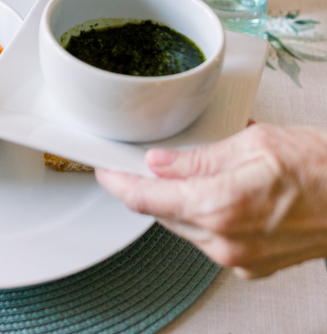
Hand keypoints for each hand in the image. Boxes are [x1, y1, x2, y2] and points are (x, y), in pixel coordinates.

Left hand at [96, 123, 326, 277]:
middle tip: (145, 162)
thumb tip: (159, 163)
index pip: (148, 199)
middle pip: (163, 214)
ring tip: (193, 171)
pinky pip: (210, 239)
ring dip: (179, 202)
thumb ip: (199, 157)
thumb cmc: (318, 168)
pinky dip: (204, 216)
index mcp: (220, 204)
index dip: (118, 183)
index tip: (104, 170)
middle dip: (150, 188)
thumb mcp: (253, 143)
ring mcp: (238, 258)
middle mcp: (225, 239)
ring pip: (186, 227)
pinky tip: (219, 192)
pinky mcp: (250, 266)